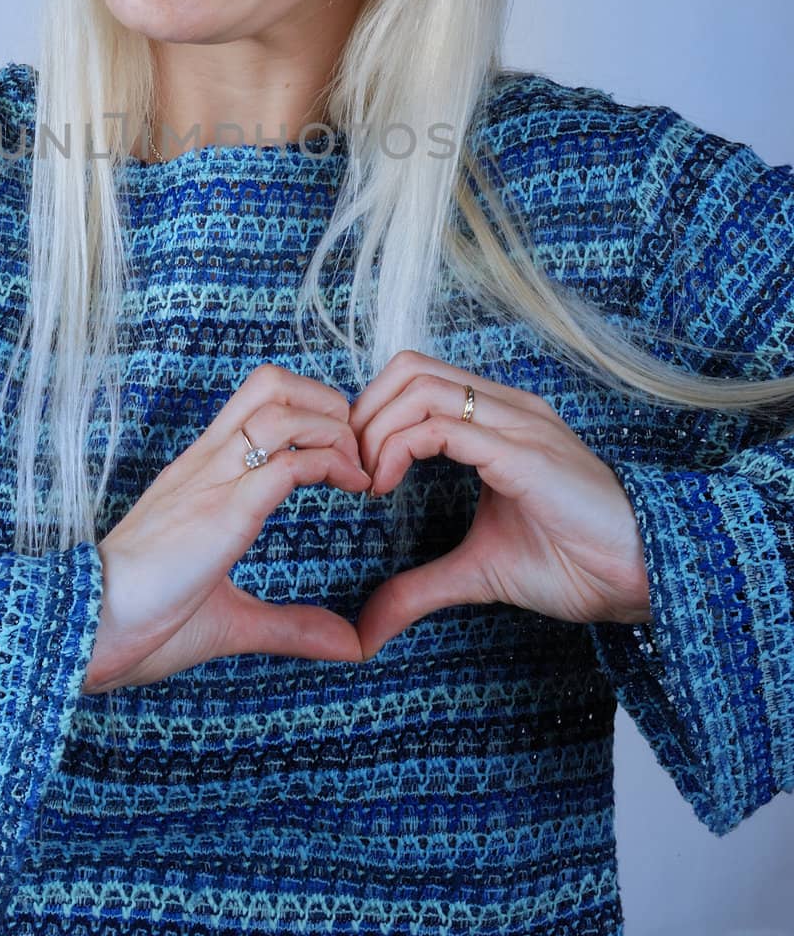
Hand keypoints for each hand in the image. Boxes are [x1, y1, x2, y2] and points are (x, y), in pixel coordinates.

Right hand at [82, 364, 371, 693]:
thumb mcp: (229, 620)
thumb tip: (347, 645)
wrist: (85, 630)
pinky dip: (331, 463)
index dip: (311, 410)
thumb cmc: (139, 624)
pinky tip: (353, 488)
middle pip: (271, 382)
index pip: (258, 401)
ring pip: (282, 406)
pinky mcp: (222, 512)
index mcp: (200, 475)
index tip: (343, 456)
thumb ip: (288, 626)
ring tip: (357, 469)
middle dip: (328, 402)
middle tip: (354, 451)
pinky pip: (286, 463)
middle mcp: (206, 464)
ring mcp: (212, 482)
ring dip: (334, 428)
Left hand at [348, 349, 652, 658]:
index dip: (371, 414)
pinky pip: (445, 425)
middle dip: (364, 412)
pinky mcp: (524, 453)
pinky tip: (387, 485)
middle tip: (351, 469)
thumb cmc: (577, 563)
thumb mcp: (478, 573)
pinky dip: (399, 446)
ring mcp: (517, 424)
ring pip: (420, 386)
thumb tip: (367, 627)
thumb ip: (420, 587)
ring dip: (376, 428)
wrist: (644, 577)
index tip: (354, 471)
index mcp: (496, 421)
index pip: (413, 380)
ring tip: (369, 480)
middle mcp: (505, 409)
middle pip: (408, 368)